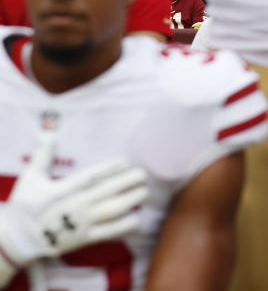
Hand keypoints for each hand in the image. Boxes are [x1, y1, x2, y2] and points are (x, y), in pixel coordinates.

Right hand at [0, 133, 146, 285]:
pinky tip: (137, 218)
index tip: (126, 161)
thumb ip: (42, 156)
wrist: (17, 240)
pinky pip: (108, 232)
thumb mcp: (30, 179)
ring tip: (143, 191)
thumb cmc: (24, 207)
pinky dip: (124, 226)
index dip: (110, 168)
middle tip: (143, 174)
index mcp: (63, 190)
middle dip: (128, 182)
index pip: (92, 176)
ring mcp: (81, 223)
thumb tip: (49, 133)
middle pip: (108, 191)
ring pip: (112, 210)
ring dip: (131, 200)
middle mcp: (76, 205)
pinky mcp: (83, 239)